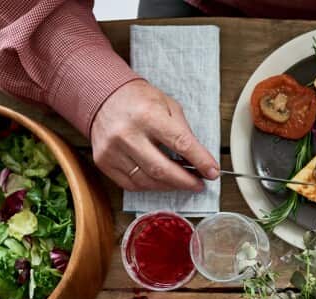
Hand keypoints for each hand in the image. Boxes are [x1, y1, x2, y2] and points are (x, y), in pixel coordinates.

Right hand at [90, 80, 217, 191]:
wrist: (104, 96)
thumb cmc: (140, 101)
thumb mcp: (169, 106)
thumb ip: (184, 133)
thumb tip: (201, 160)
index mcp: (147, 115)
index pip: (181, 144)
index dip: (200, 161)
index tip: (213, 172)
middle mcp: (127, 134)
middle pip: (162, 169)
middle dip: (186, 181)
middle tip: (199, 184)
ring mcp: (112, 149)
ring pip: (147, 181)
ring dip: (170, 186)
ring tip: (182, 182)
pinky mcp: (103, 161)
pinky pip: (131, 184)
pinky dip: (150, 186)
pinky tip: (161, 181)